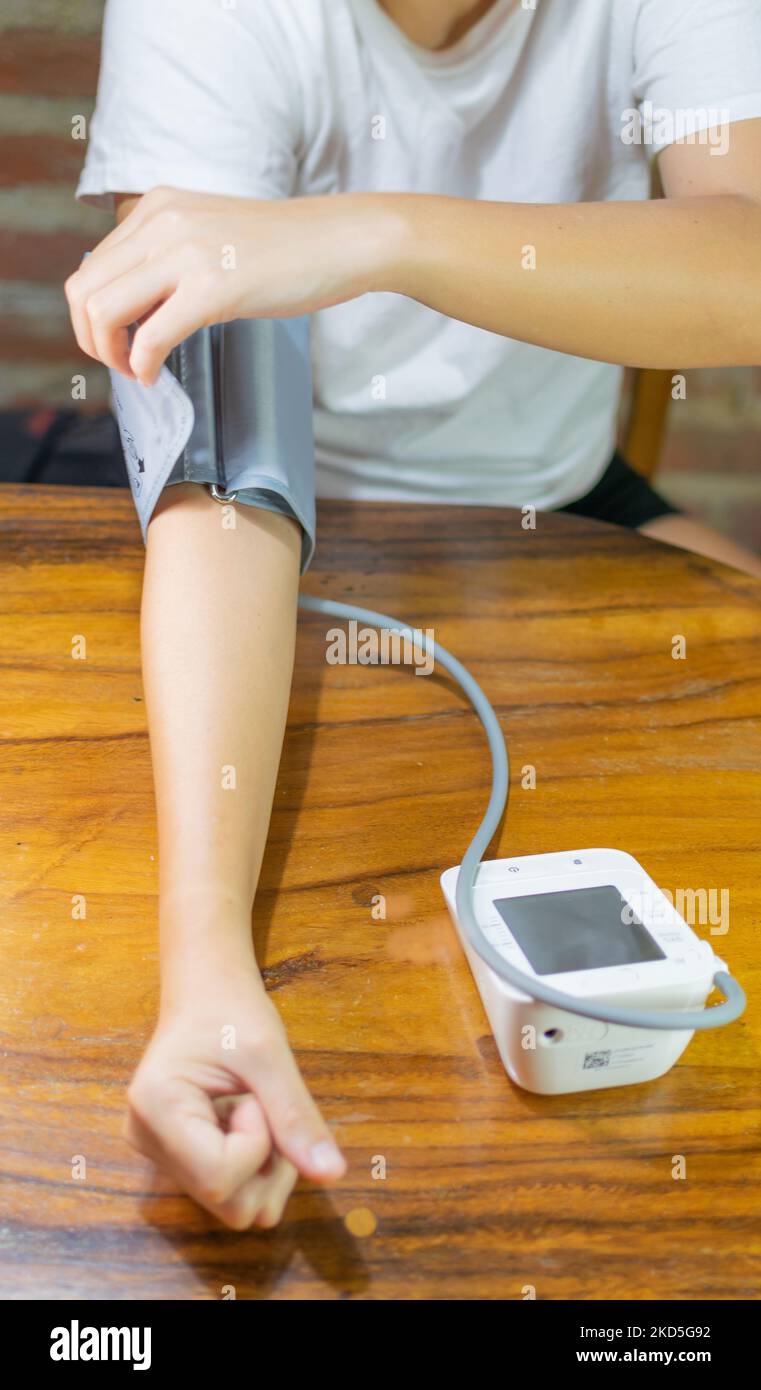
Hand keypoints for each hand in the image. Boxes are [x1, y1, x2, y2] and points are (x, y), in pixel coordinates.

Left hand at [64, 184, 404, 385]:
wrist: (339, 240)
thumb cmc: (285, 248)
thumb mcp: (211, 234)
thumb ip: (169, 256)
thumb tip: (135, 304)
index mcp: (157, 207)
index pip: (91, 267)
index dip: (93, 316)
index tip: (120, 342)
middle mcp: (162, 222)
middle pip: (84, 290)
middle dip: (92, 339)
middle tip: (121, 363)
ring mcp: (185, 253)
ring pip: (104, 311)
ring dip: (111, 354)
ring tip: (137, 371)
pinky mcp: (212, 288)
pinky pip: (150, 337)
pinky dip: (143, 366)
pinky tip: (157, 376)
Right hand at [125, 963, 345, 1230]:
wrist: (205, 992)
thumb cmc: (231, 1009)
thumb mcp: (269, 1055)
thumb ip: (296, 1117)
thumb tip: (333, 1174)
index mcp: (156, 1109)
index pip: (220, 1178)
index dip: (259, 1145)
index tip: (255, 1097)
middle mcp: (145, 1140)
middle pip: (228, 1204)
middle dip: (267, 1164)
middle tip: (265, 1107)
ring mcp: (155, 1153)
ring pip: (232, 1205)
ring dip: (264, 1168)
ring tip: (258, 1111)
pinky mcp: (172, 1158)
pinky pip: (226, 1189)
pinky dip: (251, 1166)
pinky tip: (245, 1121)